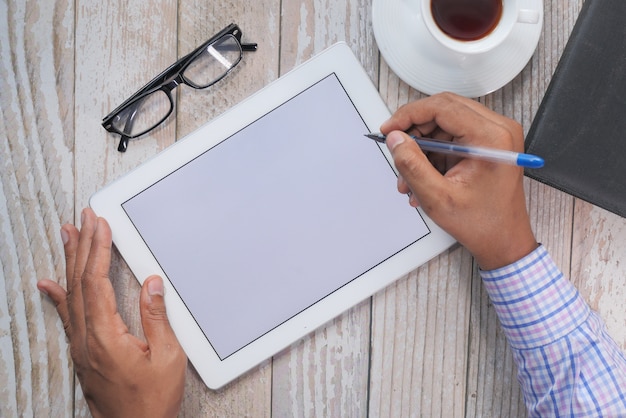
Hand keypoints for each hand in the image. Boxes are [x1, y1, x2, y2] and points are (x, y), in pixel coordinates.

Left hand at [37, 208, 186, 417]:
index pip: (97, 281)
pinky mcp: (83, 353)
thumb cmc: (152, 400)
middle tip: (82, 218)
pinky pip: (67, 315)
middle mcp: (87, 339)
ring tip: (68, 235)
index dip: (98, 249)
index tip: (100, 225)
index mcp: (107, 336)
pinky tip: (48, 283)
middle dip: (81, 245)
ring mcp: (81, 346)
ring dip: (70, 262)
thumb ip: (156, 317)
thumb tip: (152, 283)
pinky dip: (58, 295)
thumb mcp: (167, 357)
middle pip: (79, 282)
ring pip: (70, 294)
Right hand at [381, 92, 536, 269]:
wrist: (504, 240)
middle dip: (414, 131)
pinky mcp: (488, 143)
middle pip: (443, 110)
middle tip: (396, 149)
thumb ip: (412, 165)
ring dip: (422, 146)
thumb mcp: (437, 198)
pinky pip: (452, 135)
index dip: (408, 115)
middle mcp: (498, 130)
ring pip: (445, 123)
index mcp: (491, 138)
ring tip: (409, 176)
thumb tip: (395, 139)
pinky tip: (423, 176)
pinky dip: (433, 153)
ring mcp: (495, 135)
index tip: (389, 129)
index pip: (442, 107)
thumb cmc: (483, 224)